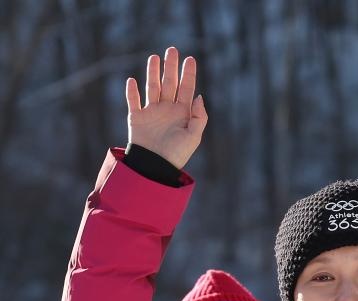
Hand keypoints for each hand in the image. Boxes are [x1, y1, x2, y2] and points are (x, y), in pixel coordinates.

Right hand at [126, 46, 207, 168]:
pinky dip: (131, 91)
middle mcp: (167, 110)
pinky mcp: (136, 118)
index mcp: (181, 114)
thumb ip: (198, 117)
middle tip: (172, 50)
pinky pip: (133, 101)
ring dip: (153, 73)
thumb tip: (198, 97)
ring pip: (152, 87)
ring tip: (154, 57)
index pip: (186, 89)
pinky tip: (132, 80)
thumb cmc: (176, 155)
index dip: (188, 74)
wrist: (156, 167)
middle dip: (171, 67)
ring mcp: (151, 113)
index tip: (190, 59)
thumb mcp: (193, 137)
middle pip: (169, 83)